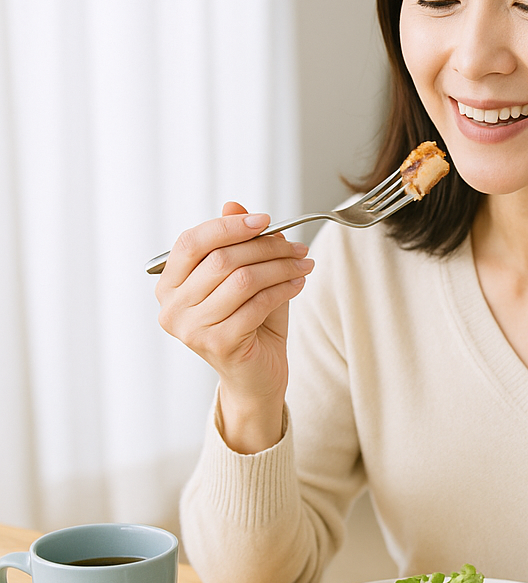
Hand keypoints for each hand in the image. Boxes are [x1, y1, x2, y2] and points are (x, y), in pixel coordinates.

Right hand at [155, 202, 313, 451]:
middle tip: (297, 247)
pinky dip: (284, 289)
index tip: (265, 220)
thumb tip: (235, 205)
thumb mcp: (242, 277)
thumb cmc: (248, 324)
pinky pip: (257, 304)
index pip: (192, 242)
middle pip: (222, 259)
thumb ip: (235, 244)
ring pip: (243, 279)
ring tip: (303, 264)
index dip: (229, 226)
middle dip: (266, 247)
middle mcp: (171, 308)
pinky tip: (298, 284)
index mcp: (168, 285)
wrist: (256, 377)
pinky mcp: (217, 344)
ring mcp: (191, 329)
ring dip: (281, 267)